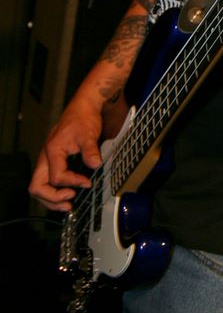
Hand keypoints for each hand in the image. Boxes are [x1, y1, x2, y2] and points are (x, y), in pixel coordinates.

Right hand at [28, 95, 102, 211]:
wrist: (84, 107)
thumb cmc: (83, 118)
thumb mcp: (89, 134)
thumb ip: (90, 151)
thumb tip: (95, 165)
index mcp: (53, 151)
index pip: (57, 177)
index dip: (72, 182)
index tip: (87, 182)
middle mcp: (46, 157)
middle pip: (37, 186)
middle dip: (52, 199)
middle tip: (69, 203)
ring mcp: (48, 159)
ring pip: (39, 186)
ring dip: (51, 199)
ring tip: (68, 205)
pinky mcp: (53, 161)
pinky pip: (46, 181)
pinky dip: (54, 191)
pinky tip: (67, 194)